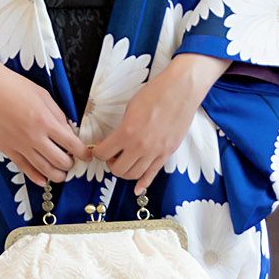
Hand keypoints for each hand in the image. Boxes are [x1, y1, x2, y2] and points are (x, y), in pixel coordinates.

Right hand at [0, 55, 90, 185]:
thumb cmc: (14, 87)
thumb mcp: (44, 96)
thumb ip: (58, 115)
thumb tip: (69, 132)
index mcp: (45, 121)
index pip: (72, 144)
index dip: (82, 153)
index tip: (86, 156)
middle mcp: (34, 136)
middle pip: (60, 161)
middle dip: (70, 165)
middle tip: (72, 162)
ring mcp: (19, 145)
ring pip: (43, 169)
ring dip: (56, 175)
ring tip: (61, 174)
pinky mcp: (7, 149)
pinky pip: (24, 168)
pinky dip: (36, 177)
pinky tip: (43, 180)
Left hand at [90, 52, 228, 192]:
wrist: (181, 90)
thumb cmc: (156, 94)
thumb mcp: (130, 108)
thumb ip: (122, 128)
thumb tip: (116, 140)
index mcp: (127, 132)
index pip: (103, 153)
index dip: (97, 152)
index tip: (98, 149)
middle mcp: (140, 146)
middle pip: (118, 170)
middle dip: (111, 164)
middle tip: (111, 156)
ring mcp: (155, 152)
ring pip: (134, 175)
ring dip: (125, 172)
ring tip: (124, 162)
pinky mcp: (167, 153)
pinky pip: (153, 174)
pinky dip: (143, 183)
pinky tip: (137, 189)